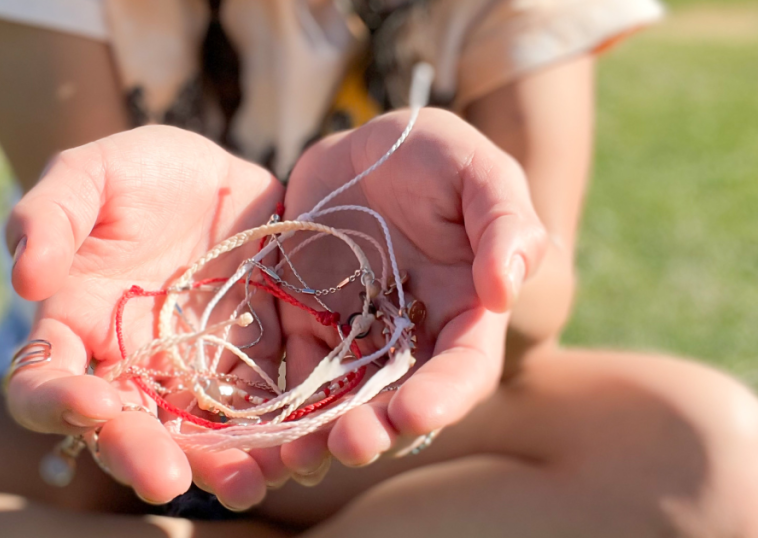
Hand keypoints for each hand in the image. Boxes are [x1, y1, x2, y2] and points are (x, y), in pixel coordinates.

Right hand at [4, 126, 286, 507]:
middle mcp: (130, 369)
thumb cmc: (141, 172)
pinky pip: (266, 413)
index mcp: (76, 328)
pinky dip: (281, 436)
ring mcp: (196, 375)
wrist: (222, 176)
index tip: (92, 403)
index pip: (43, 383)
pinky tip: (303, 449)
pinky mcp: (255, 369)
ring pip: (199, 437)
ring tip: (248, 482)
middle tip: (168, 480)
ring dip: (219, 467)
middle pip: (125, 429)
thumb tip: (25, 277)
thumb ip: (50, 214)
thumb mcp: (92, 173)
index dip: (57, 403)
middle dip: (142, 457)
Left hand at [276, 109, 547, 475]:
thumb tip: (504, 289)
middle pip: (398, 402)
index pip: (464, 368)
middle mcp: (412, 340)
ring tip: (295, 458)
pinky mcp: (304, 326)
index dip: (445, 395)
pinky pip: (291, 370)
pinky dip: (275, 403)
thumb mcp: (478, 171)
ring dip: (321, 435)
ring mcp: (355, 338)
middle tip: (348, 445)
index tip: (415, 413)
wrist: (365, 148)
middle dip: (377, 430)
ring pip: (341, 401)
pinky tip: (253, 427)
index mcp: (465, 313)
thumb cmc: (435, 156)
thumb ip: (504, 223)